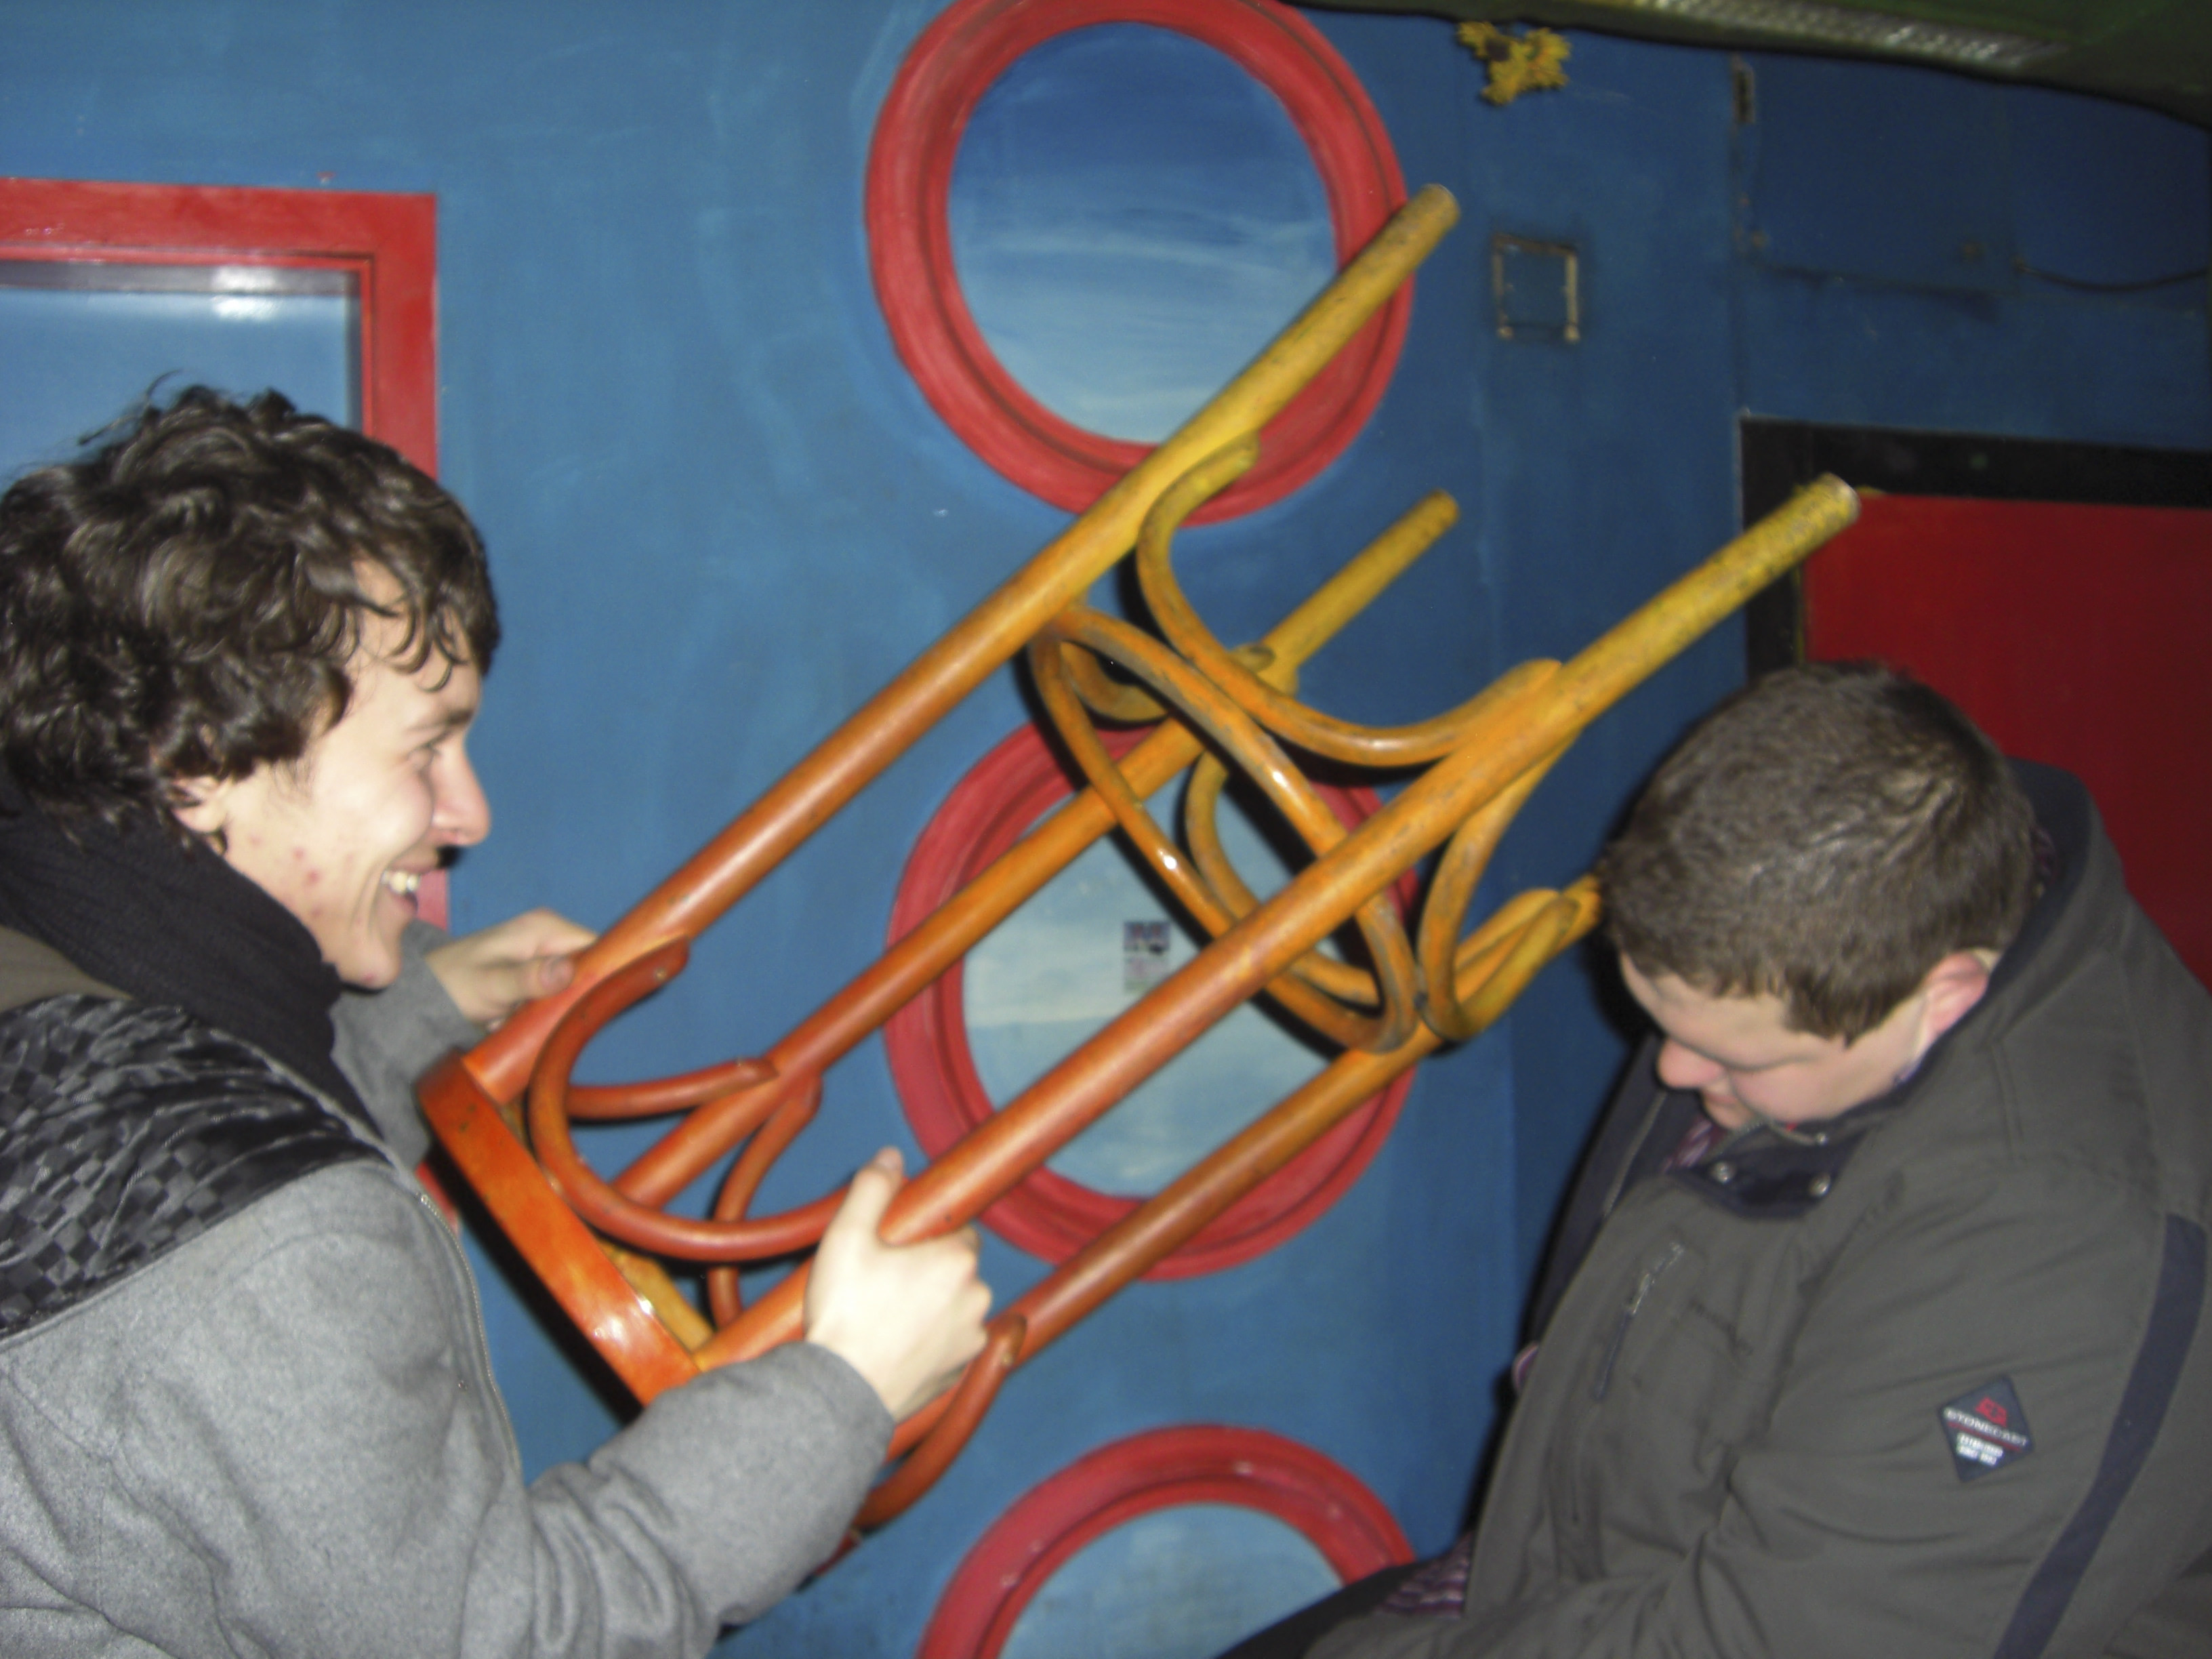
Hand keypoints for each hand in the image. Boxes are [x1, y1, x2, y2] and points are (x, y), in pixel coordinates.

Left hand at [425, 909, 596, 1026]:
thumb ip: (527, 978)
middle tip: (563, 1020)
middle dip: (584, 994)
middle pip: (591, 965)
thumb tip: (568, 971)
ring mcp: (544, 957)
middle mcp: (550, 937)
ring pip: (578, 984)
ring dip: (567, 1007)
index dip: (607, 971)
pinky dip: (554, 1011)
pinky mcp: (537, 977)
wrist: (422, 999)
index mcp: (544, 926)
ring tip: (545, 1023)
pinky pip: (561, 993)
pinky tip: (538, 1023)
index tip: (600, 1003)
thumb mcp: (490, 985)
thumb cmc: (452, 985)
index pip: (598, 943)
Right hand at [805, 1148, 990, 1421]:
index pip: (957, 1231)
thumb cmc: (846, 1316)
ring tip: (884, 1317)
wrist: (840, 1394)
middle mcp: (977, 1299)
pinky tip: (893, 1344)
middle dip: (927, 1271)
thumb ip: (872, 1189)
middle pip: (956, 1270)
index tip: (897, 1247)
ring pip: (953, 1308)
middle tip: (882, 1282)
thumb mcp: (847, 1237)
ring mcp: (970, 1340)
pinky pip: (948, 1344)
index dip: (926, 1236)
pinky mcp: (958, 1373)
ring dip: (930, 1307)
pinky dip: (928, 1342)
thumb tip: (889, 1157)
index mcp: (958, 1260)